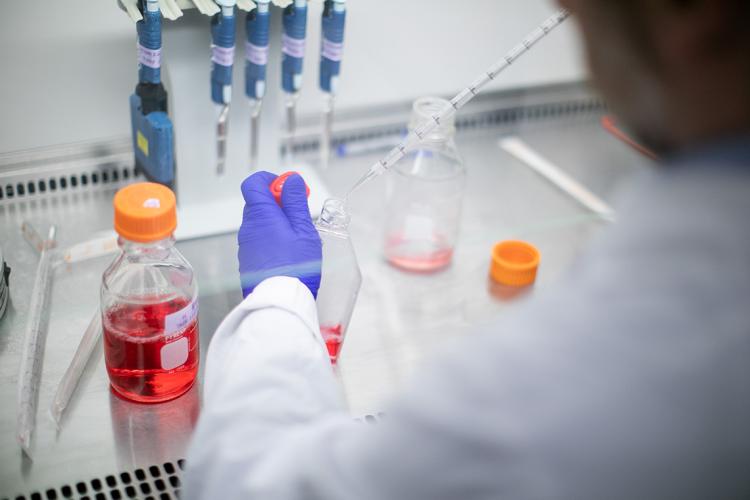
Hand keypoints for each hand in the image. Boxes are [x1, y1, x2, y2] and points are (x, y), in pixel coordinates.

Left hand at [238, 171, 321, 297]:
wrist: (280, 302)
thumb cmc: (296, 266)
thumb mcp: (303, 229)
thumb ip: (295, 201)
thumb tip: (291, 180)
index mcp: (260, 214)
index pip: (254, 183)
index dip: (271, 180)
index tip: (289, 188)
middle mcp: (248, 227)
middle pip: (258, 203)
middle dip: (279, 203)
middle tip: (299, 214)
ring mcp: (245, 245)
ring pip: (260, 223)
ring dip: (277, 223)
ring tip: (297, 239)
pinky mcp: (248, 261)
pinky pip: (259, 241)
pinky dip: (272, 240)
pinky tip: (288, 254)